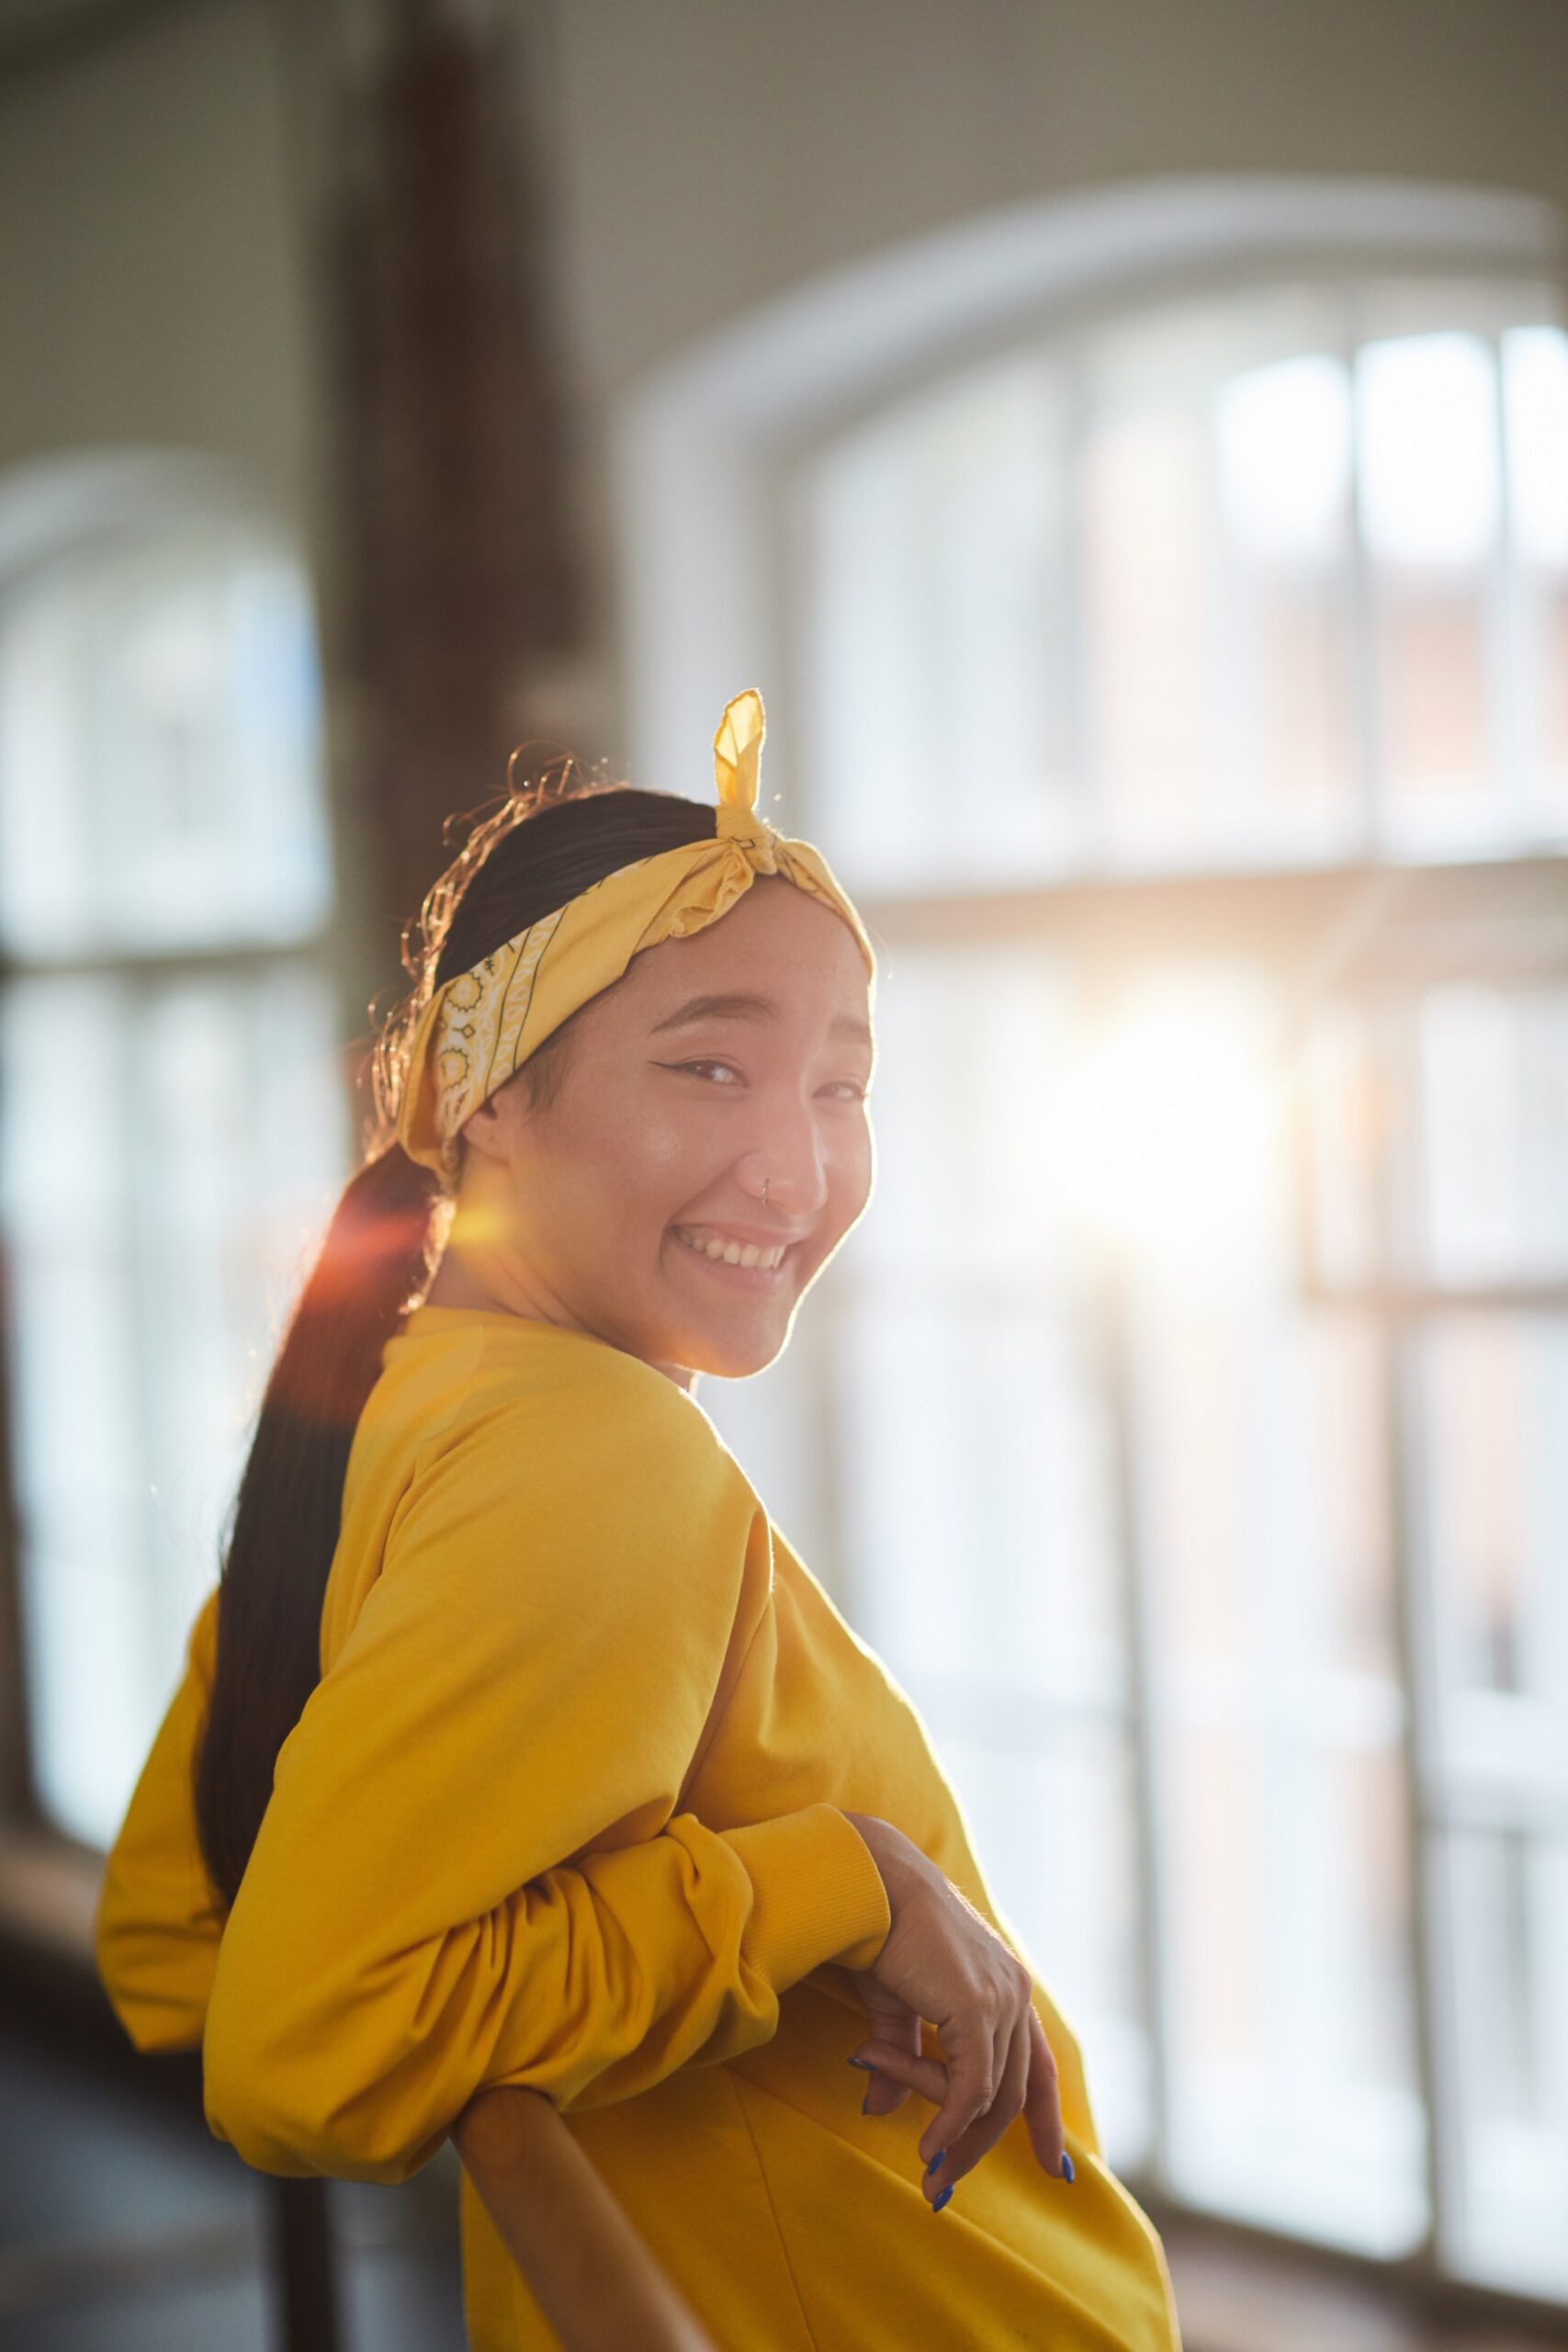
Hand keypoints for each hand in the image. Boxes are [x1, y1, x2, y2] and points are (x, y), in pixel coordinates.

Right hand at [840, 1812, 1067, 2207]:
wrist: (867, 1886)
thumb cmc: (879, 1931)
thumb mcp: (894, 2005)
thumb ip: (900, 2054)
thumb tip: (879, 2108)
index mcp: (1005, 1985)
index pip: (1039, 2064)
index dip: (1045, 2117)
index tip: (1051, 2166)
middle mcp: (1014, 1993)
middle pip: (1015, 2092)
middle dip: (981, 2145)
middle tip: (944, 2186)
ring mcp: (1001, 2000)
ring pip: (988, 2095)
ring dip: (953, 2135)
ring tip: (924, 2165)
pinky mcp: (976, 2010)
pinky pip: (970, 2089)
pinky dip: (948, 2123)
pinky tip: (927, 2146)